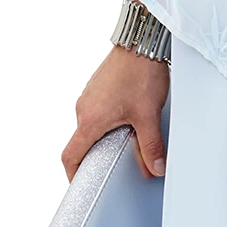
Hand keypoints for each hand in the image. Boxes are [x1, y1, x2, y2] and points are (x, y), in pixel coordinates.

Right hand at [62, 46, 169, 181]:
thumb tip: (155, 167)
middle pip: (82, 141)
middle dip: (97, 155)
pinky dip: (108, 120)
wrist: (141, 42)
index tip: (80, 184)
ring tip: (127, 136)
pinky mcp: (98, 86)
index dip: (73, 175)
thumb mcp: (148, 115)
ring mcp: (89, 95)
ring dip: (104, 135)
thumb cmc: (139, 73)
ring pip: (91, 125)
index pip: (70, 156)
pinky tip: (128, 116)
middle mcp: (84, 107)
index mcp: (90, 120)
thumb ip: (151, 146)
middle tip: (115, 162)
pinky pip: (97, 110)